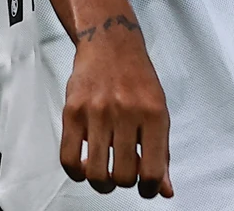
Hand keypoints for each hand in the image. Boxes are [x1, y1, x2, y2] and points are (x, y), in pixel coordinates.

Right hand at [61, 14, 173, 197]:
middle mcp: (126, 112)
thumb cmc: (137, 79)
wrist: (111, 43)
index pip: (153, 171)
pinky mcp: (72, 111)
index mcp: (154, 114)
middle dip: (124, 183)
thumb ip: (161, 153)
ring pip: (96, 172)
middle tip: (123, 175)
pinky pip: (69, 158)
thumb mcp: (158, 112)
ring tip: (104, 174)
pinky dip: (76, 172)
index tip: (146, 189)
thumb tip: (165, 190)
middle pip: (123, 175)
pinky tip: (84, 166)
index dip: (150, 189)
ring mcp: (97, 112)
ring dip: (101, 182)